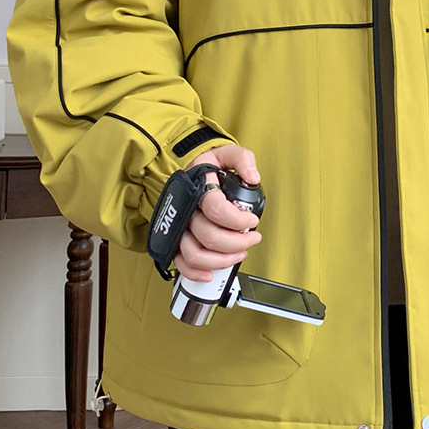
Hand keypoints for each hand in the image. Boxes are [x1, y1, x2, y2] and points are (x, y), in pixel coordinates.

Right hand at [173, 144, 261, 281]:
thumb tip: (253, 176)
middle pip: (209, 236)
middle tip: (253, 238)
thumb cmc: (209, 167)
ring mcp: (179, 226)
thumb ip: (242, 159)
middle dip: (237, 242)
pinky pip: (180, 262)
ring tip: (240, 253)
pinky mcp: (176, 239)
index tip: (252, 221)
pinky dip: (194, 273)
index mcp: (197, 188)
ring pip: (194, 253)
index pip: (216, 209)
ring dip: (221, 260)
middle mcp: (186, 209)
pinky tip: (211, 274)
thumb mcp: (226, 154)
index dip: (238, 220)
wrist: (191, 171)